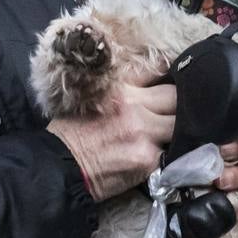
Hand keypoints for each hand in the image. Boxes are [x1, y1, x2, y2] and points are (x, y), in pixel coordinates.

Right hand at [47, 71, 176, 201]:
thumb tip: (150, 77)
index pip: (158, 71)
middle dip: (178, 104)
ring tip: (166, 135)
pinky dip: (165, 154)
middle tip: (173, 112)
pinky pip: (169, 153)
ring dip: (174, 130)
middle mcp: (135, 108)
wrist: (59, 167)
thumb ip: (123, 87)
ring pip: (178, 126)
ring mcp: (144, 135)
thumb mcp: (92, 96)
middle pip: (176, 98)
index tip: (174, 81)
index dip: (170, 77)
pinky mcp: (148, 160)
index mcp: (121, 89)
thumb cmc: (72, 132)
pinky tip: (156, 155)